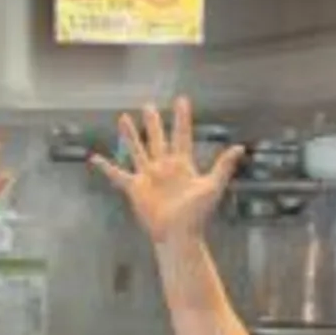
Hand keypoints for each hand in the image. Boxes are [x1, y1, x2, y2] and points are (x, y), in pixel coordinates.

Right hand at [91, 98, 242, 245]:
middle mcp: (164, 167)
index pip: (182, 135)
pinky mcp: (135, 188)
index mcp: (183, 164)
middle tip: (148, 106)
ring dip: (130, 135)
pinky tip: (95, 159)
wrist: (178, 235)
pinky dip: (106, 168)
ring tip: (123, 117)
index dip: (182, 118)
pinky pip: (117, 175)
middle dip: (154, 122)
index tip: (181, 100)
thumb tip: (240, 148)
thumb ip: (223, 166)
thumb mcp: (212, 187)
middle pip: (158, 138)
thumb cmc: (197, 214)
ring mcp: (148, 177)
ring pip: (137, 149)